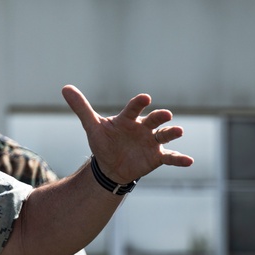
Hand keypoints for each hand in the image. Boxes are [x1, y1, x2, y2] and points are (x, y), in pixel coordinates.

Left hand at [62, 87, 192, 184]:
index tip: (145, 98)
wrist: (110, 166)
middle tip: (165, 115)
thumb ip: (81, 108)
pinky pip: (170, 157)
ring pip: (164, 135)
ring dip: (171, 133)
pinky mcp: (157, 157)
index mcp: (128, 119)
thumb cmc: (104, 142)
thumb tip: (65, 88)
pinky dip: (180, 159)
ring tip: (179, 131)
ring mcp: (151, 142)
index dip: (139, 103)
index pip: (134, 108)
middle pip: (153, 120)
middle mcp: (143, 127)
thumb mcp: (92, 126)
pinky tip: (190, 161)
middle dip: (159, 117)